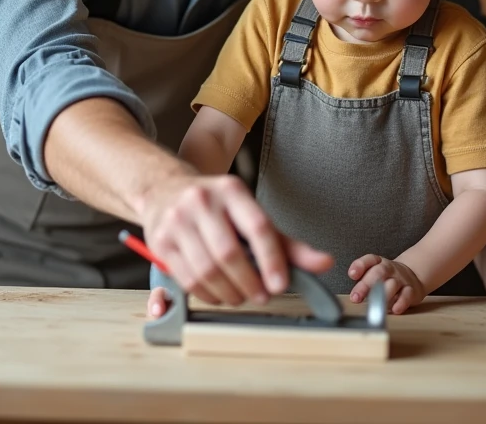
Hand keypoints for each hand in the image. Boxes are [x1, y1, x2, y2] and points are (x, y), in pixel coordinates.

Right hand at [142, 173, 332, 310]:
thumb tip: (324, 263)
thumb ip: (287, 243)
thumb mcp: (250, 214)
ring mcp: (178, 220)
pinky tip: (219, 293)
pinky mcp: (161, 242)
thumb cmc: (217, 207)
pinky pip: (187, 279)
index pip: (257, 226)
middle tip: (261, 296)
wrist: (164, 189)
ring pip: (207, 270)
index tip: (280, 284)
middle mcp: (202, 201)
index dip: (272, 259)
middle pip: (229, 253)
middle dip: (250, 283)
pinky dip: (208, 295)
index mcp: (231, 190)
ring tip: (241, 296)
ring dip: (229, 293)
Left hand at [348, 254, 425, 314]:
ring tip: (374, 304)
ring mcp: (401, 279)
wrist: (413, 275)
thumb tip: (353, 297)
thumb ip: (364, 282)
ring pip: (392, 284)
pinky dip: (401, 302)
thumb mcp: (375, 274)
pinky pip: (407, 295)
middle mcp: (390, 269)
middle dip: (366, 285)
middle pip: (378, 273)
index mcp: (379, 263)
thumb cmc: (387, 277)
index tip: (352, 274)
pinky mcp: (412, 290)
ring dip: (383, 295)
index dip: (360, 265)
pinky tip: (395, 309)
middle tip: (356, 297)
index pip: (369, 260)